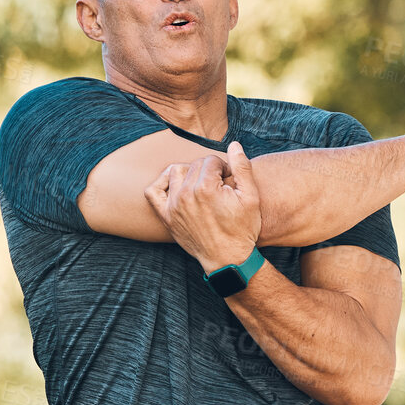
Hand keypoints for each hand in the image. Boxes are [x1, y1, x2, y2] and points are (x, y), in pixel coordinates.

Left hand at [144, 140, 262, 272]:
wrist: (228, 259)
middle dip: (209, 171)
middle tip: (219, 186)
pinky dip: (161, 183)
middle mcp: (186, 195)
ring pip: (176, 171)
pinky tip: (175, 186)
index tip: (230, 181)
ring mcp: (173, 206)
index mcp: (206, 188)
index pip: (211, 160)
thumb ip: (242, 167)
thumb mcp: (251, 198)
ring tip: (201, 185)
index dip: (224, 167)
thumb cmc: (242, 229)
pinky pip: (153, 191)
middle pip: (195, 165)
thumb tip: (234, 145)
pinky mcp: (166, 217)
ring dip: (189, 173)